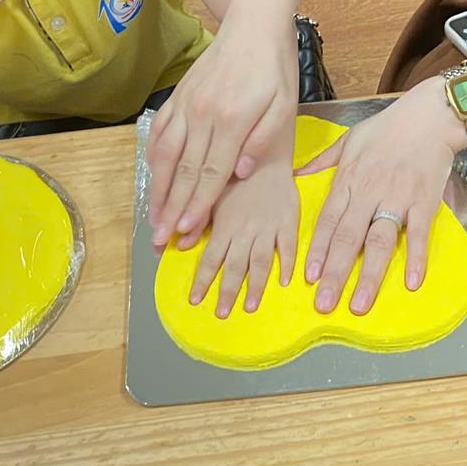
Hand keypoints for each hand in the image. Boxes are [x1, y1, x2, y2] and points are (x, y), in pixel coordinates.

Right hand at [147, 17, 296, 248]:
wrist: (253, 25)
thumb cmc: (274, 68)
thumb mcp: (284, 105)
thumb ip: (263, 140)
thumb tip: (240, 173)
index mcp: (232, 120)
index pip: (210, 173)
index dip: (196, 205)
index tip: (184, 232)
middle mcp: (202, 114)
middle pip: (183, 171)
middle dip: (171, 208)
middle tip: (160, 239)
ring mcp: (186, 104)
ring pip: (164, 155)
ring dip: (157, 189)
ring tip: (152, 218)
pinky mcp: (178, 96)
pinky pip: (159, 132)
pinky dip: (153, 158)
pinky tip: (154, 178)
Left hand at [185, 163, 298, 317]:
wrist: (266, 152)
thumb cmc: (236, 173)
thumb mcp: (214, 195)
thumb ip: (197, 221)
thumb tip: (177, 243)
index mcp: (225, 224)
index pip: (211, 258)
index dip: (203, 281)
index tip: (195, 300)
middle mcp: (245, 229)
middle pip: (235, 267)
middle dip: (226, 292)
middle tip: (221, 314)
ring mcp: (269, 226)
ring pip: (261, 262)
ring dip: (255, 286)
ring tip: (250, 306)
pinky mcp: (288, 221)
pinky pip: (288, 247)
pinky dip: (287, 264)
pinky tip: (284, 281)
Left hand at [299, 81, 466, 315]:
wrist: (430, 116)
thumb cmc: (389, 127)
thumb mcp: (349, 138)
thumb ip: (323, 161)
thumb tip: (296, 174)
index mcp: (349, 179)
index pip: (328, 221)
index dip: (317, 250)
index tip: (308, 278)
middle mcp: (370, 192)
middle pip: (348, 238)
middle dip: (335, 273)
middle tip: (324, 303)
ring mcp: (398, 198)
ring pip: (379, 241)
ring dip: (369, 274)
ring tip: (359, 303)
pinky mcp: (424, 202)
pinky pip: (419, 234)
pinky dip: (415, 258)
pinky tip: (410, 282)